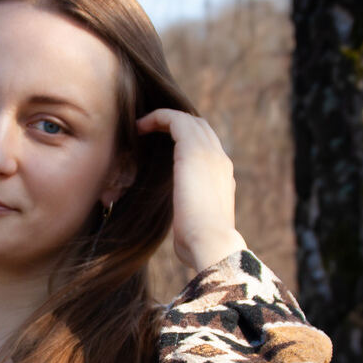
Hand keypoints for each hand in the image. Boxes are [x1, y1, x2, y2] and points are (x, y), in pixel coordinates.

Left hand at [136, 109, 247, 270]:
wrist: (210, 242)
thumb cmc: (199, 245)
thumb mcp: (195, 228)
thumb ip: (191, 221)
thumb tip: (182, 235)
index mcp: (222, 179)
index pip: (208, 149)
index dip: (186, 142)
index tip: (162, 146)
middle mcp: (220, 161)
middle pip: (201, 129)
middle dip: (177, 125)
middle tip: (150, 129)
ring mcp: (210, 153)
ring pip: (189, 121)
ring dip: (164, 119)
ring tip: (141, 126)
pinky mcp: (193, 149)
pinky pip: (175, 120)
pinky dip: (157, 118)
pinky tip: (139, 126)